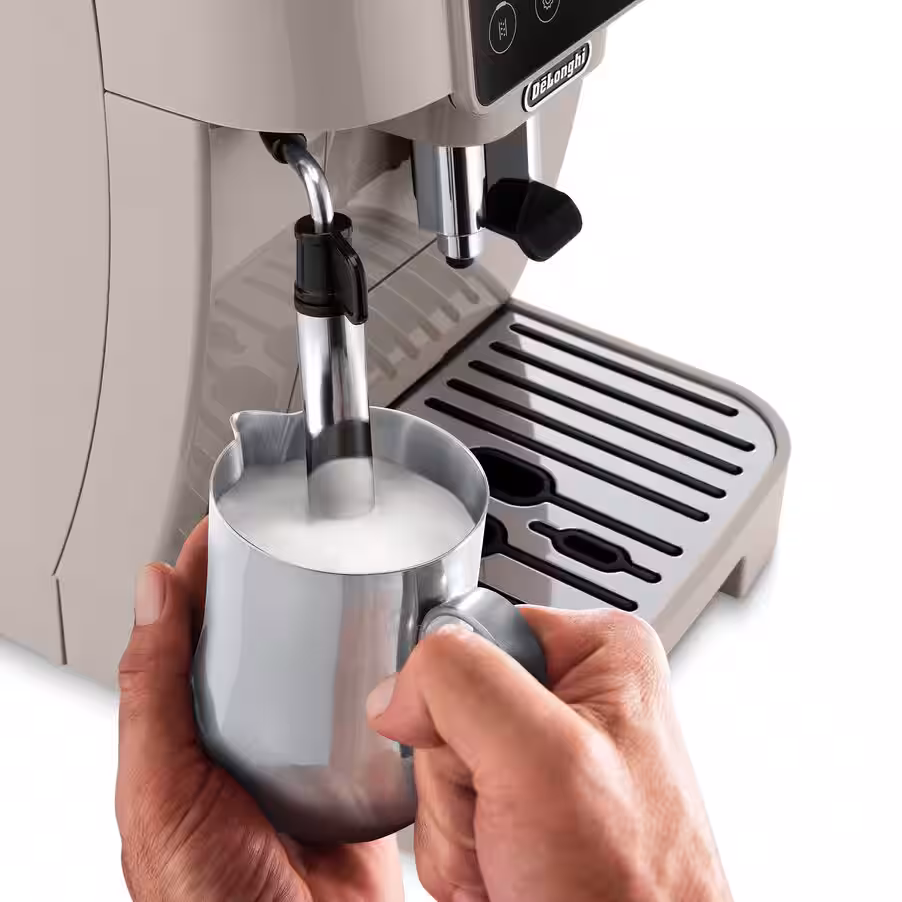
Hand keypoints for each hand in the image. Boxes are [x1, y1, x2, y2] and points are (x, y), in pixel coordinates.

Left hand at [115, 519, 403, 901]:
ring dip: (333, 630)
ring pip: (316, 669)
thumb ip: (150, 694)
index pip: (192, 628)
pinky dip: (376, 679)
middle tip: (304, 544)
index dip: (207, 572)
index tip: (232, 524)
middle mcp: (244, 732)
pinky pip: (365, 710)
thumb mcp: (159, 790)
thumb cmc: (205, 895)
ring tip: (358, 584)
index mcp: (187, 729)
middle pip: (260, 640)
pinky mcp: (351, 770)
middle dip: (277, 588)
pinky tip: (390, 655)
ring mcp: (299, 749)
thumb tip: (151, 591)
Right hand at [368, 608, 732, 901]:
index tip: (482, 750)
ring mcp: (545, 761)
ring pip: (441, 767)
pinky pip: (448, 813)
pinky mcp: (524, 810)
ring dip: (457, 826)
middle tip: (507, 819)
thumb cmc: (631, 890)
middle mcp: (574, 701)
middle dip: (458, 778)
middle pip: (450, 705)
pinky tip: (508, 870)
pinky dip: (463, 854)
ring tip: (514, 853)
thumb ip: (460, 684)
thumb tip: (397, 687)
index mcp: (598, 656)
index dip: (454, 696)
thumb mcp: (541, 758)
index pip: (473, 631)